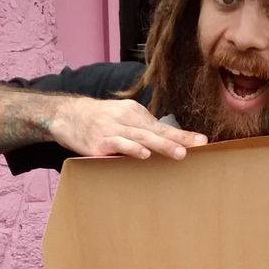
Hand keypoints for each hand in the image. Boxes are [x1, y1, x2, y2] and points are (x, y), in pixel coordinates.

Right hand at [50, 96, 207, 159]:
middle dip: (178, 139)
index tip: (202, 141)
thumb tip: (168, 141)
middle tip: (196, 146)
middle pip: (156, 130)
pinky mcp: (99, 142)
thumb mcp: (123, 117)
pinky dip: (132, 149)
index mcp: (135, 113)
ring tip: (179, 153)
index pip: (163, 125)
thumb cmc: (100, 120)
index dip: (183, 134)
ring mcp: (113, 130)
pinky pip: (118, 145)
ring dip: (161, 145)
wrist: (66, 115)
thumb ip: (143, 129)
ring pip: (141, 137)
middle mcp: (126, 119)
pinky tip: (144, 155)